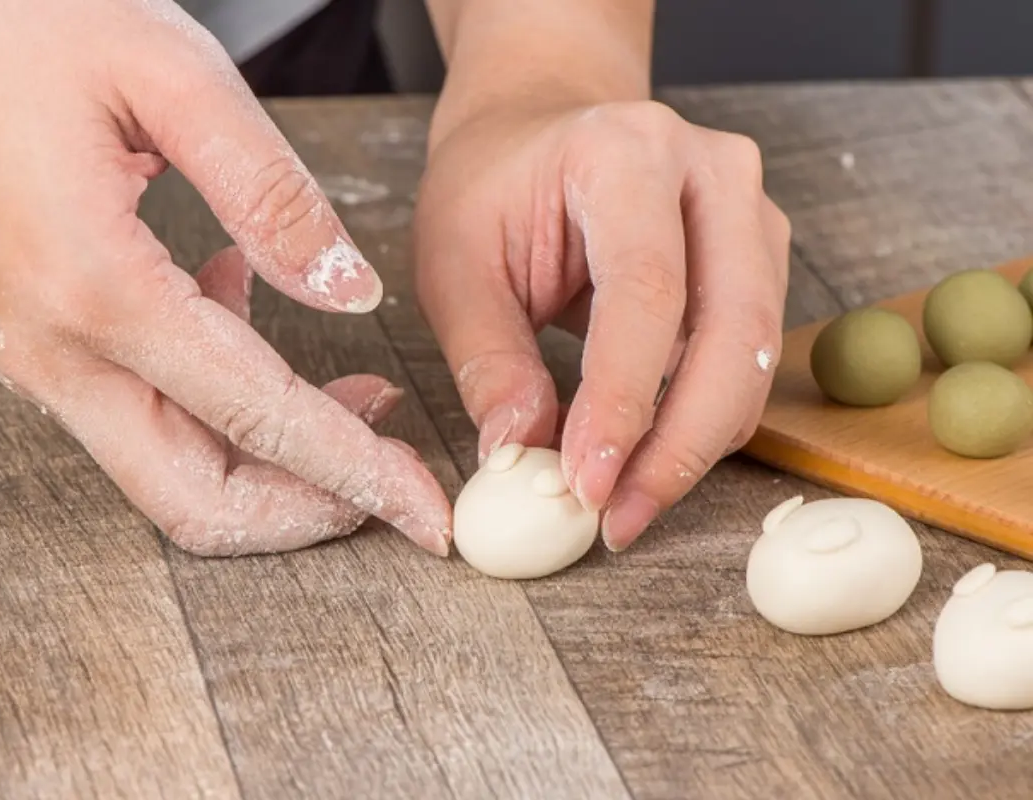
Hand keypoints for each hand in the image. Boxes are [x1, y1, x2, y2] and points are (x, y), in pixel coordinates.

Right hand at [0, 0, 451, 555]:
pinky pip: (130, 413)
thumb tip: (350, 294)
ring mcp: (25, 358)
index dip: (358, 475)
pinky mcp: (20, 343)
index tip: (427, 514)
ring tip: (351, 396)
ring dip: (267, 458)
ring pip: (164, 470)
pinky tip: (239, 307)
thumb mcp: (169, 71)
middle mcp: (50, 350)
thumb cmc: (8, 20)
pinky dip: (210, 404)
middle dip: (311, 508)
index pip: (257, 418)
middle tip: (392, 476)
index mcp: (95, 287)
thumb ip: (273, 194)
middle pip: (197, 500)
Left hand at [415, 100, 789, 551]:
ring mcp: (751, 213)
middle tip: (619, 520)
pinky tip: (645, 458)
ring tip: (621, 502)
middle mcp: (712, 174)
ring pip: (754, 356)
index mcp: (626, 152)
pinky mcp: (760, 259)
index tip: (588, 485)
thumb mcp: (455, 264)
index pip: (647, 292)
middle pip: (733, 331)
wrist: (538, 127)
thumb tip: (518, 453)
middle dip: (678, 445)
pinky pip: (748, 359)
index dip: (623, 401)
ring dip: (694, 444)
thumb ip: (488, 359)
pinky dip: (700, 421)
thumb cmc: (490, 188)